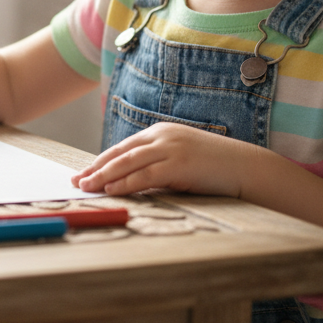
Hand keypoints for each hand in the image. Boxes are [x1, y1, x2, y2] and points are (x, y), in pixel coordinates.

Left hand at [71, 122, 264, 197]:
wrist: (246, 167)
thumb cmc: (213, 167)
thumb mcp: (181, 159)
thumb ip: (158, 164)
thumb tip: (132, 180)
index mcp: (161, 132)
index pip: (123, 147)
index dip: (101, 160)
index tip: (84, 172)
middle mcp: (162, 136)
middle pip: (120, 152)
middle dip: (96, 167)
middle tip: (77, 180)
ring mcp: (171, 148)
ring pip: (128, 162)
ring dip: (104, 176)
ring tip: (86, 187)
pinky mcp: (178, 164)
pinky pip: (144, 175)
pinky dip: (124, 183)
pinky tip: (110, 191)